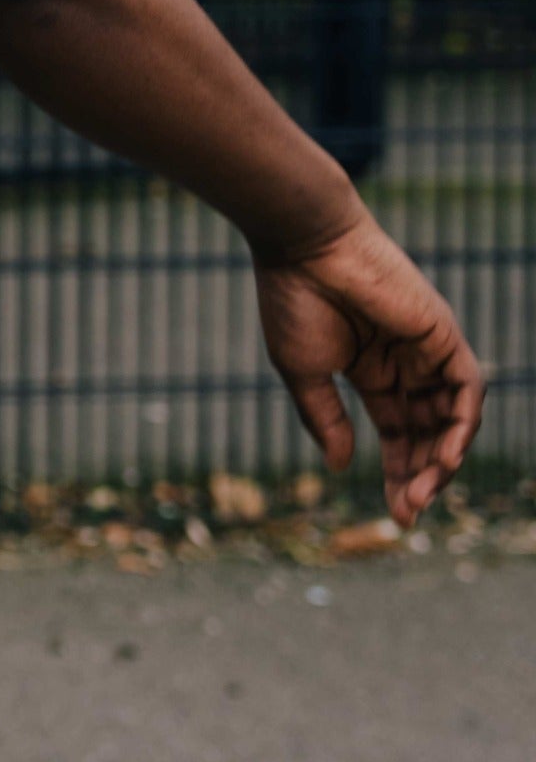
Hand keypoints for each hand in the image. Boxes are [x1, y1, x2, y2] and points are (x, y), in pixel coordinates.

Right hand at [252, 206, 483, 526]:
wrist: (304, 246)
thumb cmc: (294, 300)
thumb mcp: (304, 374)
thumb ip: (326, 419)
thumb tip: (341, 467)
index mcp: (371, 371)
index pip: (398, 432)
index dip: (399, 474)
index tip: (397, 515)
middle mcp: (406, 363)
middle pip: (429, 432)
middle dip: (421, 475)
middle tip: (409, 513)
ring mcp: (428, 349)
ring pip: (452, 417)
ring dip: (443, 460)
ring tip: (422, 493)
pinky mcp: (442, 334)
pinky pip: (468, 389)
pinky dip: (462, 426)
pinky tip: (445, 458)